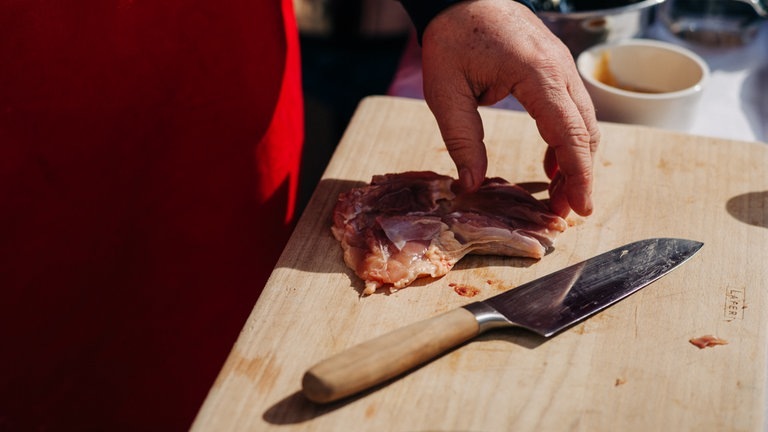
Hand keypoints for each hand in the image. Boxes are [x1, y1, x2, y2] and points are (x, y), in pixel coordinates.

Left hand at [420, 0, 599, 216]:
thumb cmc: (451, 38)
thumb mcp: (445, 93)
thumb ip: (462, 140)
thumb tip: (471, 185)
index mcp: (536, 74)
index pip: (568, 133)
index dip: (578, 175)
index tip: (581, 208)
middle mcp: (559, 68)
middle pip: (585, 131)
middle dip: (580, 175)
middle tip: (566, 212)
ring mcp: (561, 65)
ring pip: (584, 120)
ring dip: (576, 159)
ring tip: (559, 194)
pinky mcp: (555, 66)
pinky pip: (572, 108)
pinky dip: (567, 139)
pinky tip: (553, 164)